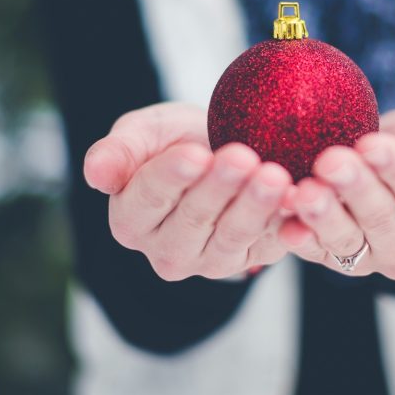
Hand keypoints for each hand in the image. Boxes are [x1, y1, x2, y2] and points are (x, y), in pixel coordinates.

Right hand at [84, 102, 291, 280]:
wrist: (220, 150)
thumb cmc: (174, 140)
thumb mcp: (143, 133)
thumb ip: (118, 152)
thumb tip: (95, 173)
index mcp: (131, 219)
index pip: (148, 198)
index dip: (171, 177)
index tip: (194, 154)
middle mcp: (166, 250)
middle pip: (194, 219)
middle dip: (220, 187)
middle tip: (243, 157)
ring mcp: (210, 260)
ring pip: (233, 236)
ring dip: (255, 206)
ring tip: (274, 175)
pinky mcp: (251, 259)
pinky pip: (269, 243)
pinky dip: (285, 222)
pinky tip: (299, 199)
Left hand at [278, 108, 394, 279]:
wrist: (376, 154)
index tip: (371, 144)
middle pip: (382, 220)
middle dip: (355, 188)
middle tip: (331, 160)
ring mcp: (369, 259)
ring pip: (347, 241)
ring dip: (324, 216)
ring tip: (305, 192)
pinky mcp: (331, 259)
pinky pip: (314, 251)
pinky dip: (299, 238)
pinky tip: (285, 224)